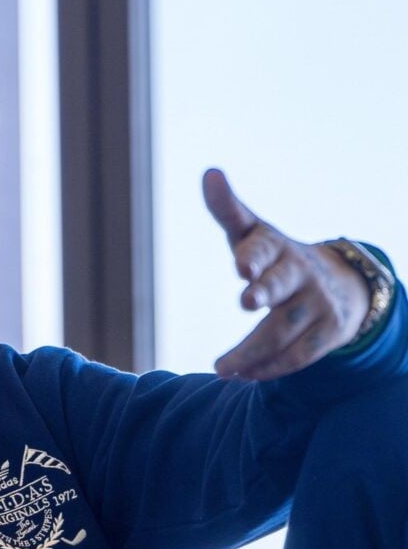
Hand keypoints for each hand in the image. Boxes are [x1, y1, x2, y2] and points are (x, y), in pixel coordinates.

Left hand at [203, 168, 369, 380]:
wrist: (339, 280)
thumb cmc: (276, 257)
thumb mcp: (253, 232)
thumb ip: (228, 210)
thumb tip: (209, 173)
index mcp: (276, 246)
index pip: (263, 247)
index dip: (253, 255)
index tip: (241, 267)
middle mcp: (300, 272)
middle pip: (282, 286)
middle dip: (264, 293)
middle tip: (244, 302)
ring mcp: (318, 303)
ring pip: (284, 331)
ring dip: (251, 352)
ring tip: (220, 367)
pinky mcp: (329, 332)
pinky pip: (300, 356)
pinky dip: (271, 368)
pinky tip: (245, 375)